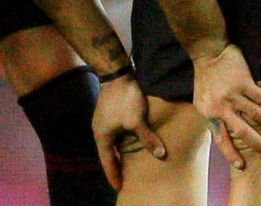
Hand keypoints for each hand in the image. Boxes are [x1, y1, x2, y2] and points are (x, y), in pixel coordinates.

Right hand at [91, 73, 165, 189]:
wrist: (116, 72)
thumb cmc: (124, 97)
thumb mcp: (137, 120)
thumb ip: (148, 138)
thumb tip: (160, 155)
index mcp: (102, 137)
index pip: (107, 162)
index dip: (114, 175)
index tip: (119, 187)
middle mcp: (99, 130)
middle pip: (107, 153)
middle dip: (116, 164)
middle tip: (123, 177)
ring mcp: (103, 120)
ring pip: (112, 141)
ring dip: (119, 151)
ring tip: (127, 160)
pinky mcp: (109, 110)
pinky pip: (115, 131)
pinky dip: (122, 139)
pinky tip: (130, 138)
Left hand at [192, 43, 260, 169]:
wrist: (207, 52)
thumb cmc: (204, 78)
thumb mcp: (201, 102)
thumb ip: (212, 116)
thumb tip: (222, 132)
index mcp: (210, 114)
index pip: (221, 139)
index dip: (231, 154)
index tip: (241, 166)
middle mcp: (222, 107)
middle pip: (242, 131)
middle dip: (258, 144)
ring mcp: (233, 94)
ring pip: (257, 114)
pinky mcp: (244, 82)